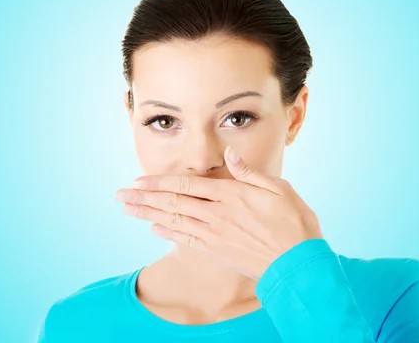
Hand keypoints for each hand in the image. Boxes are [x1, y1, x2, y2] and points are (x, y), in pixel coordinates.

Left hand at [115, 146, 323, 279]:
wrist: (298, 263)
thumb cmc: (294, 223)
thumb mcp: (278, 189)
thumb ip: (249, 172)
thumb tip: (229, 154)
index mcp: (231, 195)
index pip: (186, 185)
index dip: (160, 183)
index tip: (138, 180)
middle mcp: (217, 215)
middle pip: (173, 203)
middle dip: (143, 198)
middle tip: (120, 195)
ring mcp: (215, 235)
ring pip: (174, 222)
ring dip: (147, 214)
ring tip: (128, 210)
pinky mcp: (217, 252)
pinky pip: (186, 241)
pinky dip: (168, 233)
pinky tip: (154, 229)